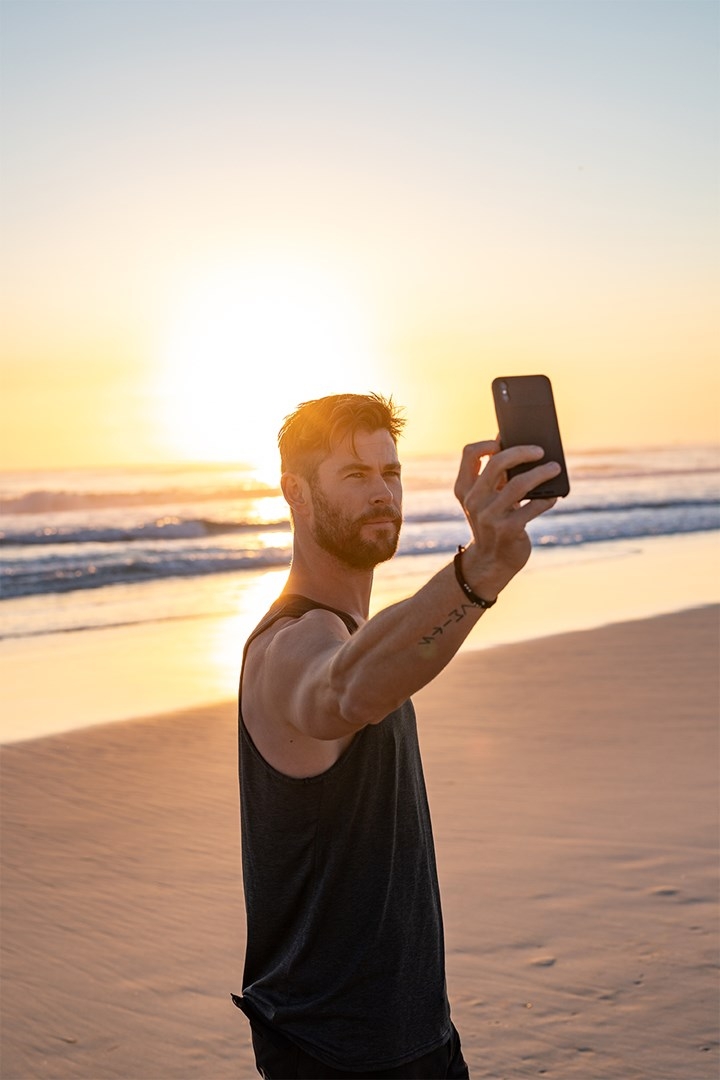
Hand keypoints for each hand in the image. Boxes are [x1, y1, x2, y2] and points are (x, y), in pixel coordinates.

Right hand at [453, 441, 559, 598]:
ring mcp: (490, 517)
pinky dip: (546, 500)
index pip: (470, 453)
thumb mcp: (486, 499)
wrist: (491, 562)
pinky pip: (533, 508)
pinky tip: (554, 496)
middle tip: (540, 450)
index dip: (488, 442)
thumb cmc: (493, 522)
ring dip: (541, 474)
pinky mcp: (508, 531)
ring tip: (555, 468)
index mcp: (465, 489)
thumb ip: (495, 475)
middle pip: (497, 463)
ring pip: (519, 485)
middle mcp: (474, 501)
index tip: (504, 440)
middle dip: (522, 452)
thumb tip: (512, 442)